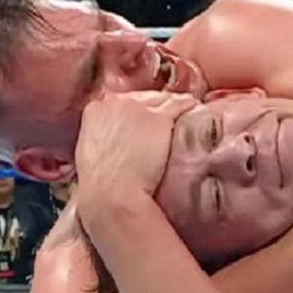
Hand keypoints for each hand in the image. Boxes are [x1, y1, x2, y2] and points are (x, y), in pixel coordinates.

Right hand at [75, 91, 197, 223]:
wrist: (113, 195)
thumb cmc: (103, 185)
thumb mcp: (96, 154)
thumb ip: (108, 139)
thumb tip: (121, 143)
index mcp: (95, 111)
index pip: (122, 102)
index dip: (138, 111)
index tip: (146, 120)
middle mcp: (115, 103)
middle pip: (143, 98)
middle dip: (156, 107)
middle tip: (169, 118)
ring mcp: (138, 109)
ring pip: (162, 100)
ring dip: (175, 105)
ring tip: (187, 111)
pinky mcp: (159, 119)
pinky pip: (179, 105)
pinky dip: (189, 106)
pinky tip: (196, 109)